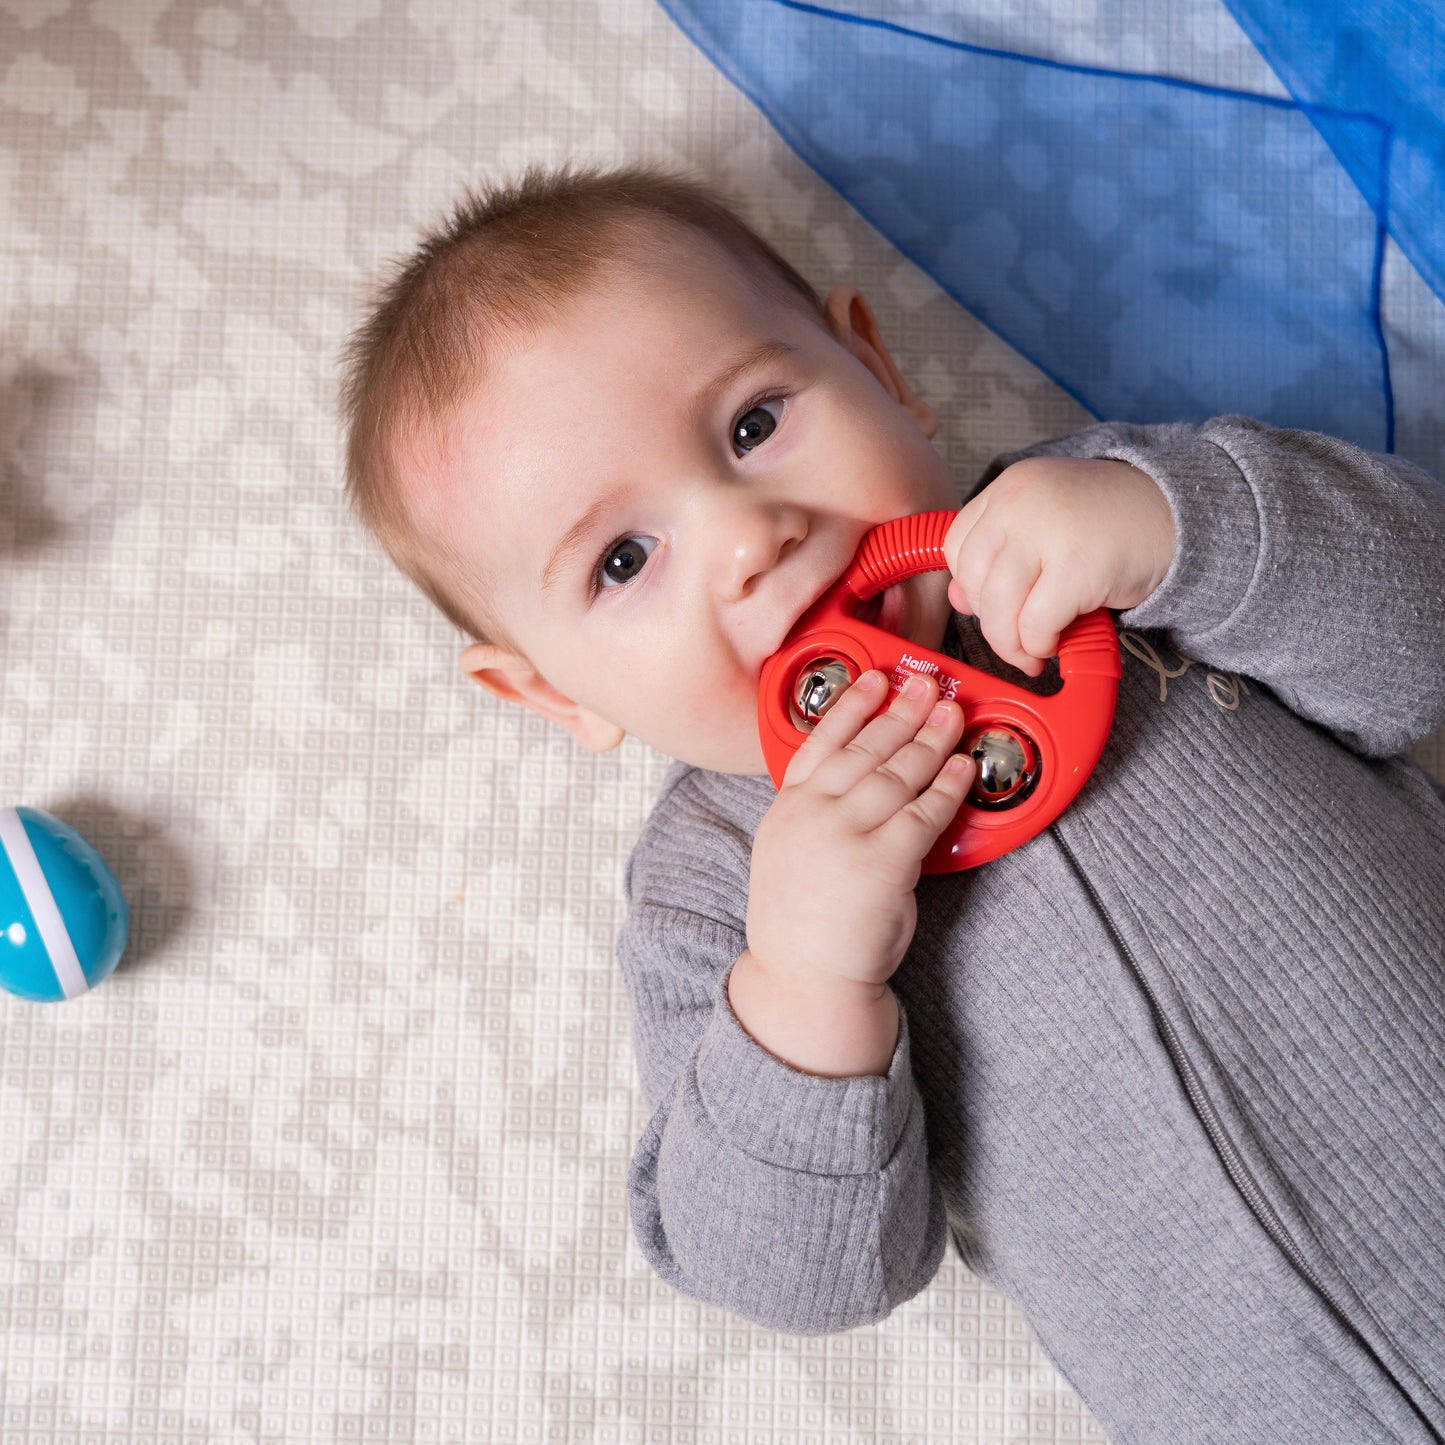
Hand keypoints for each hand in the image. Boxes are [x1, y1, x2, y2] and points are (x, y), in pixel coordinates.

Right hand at [746, 668, 973, 990]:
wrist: (805, 981)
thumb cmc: (802, 927)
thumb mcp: (788, 854)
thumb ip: (814, 813)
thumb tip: (857, 783)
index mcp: (788, 809)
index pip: (820, 741)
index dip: (853, 705)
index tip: (874, 680)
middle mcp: (814, 813)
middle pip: (866, 748)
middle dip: (902, 711)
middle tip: (927, 687)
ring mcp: (846, 834)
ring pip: (898, 772)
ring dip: (931, 739)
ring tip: (952, 715)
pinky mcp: (884, 861)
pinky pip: (925, 812)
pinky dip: (948, 786)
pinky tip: (962, 767)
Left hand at [943, 457, 1175, 675]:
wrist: (1181, 513)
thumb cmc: (1110, 525)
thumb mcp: (1046, 528)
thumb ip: (1001, 557)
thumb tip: (958, 600)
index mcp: (1010, 487)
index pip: (957, 546)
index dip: (969, 586)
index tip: (993, 605)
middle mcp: (1021, 502)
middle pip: (973, 580)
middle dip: (989, 623)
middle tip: (1013, 641)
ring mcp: (1049, 532)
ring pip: (998, 607)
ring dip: (1011, 643)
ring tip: (1033, 651)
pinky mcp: (1079, 567)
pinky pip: (1036, 624)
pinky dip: (1040, 644)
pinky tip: (1056, 642)